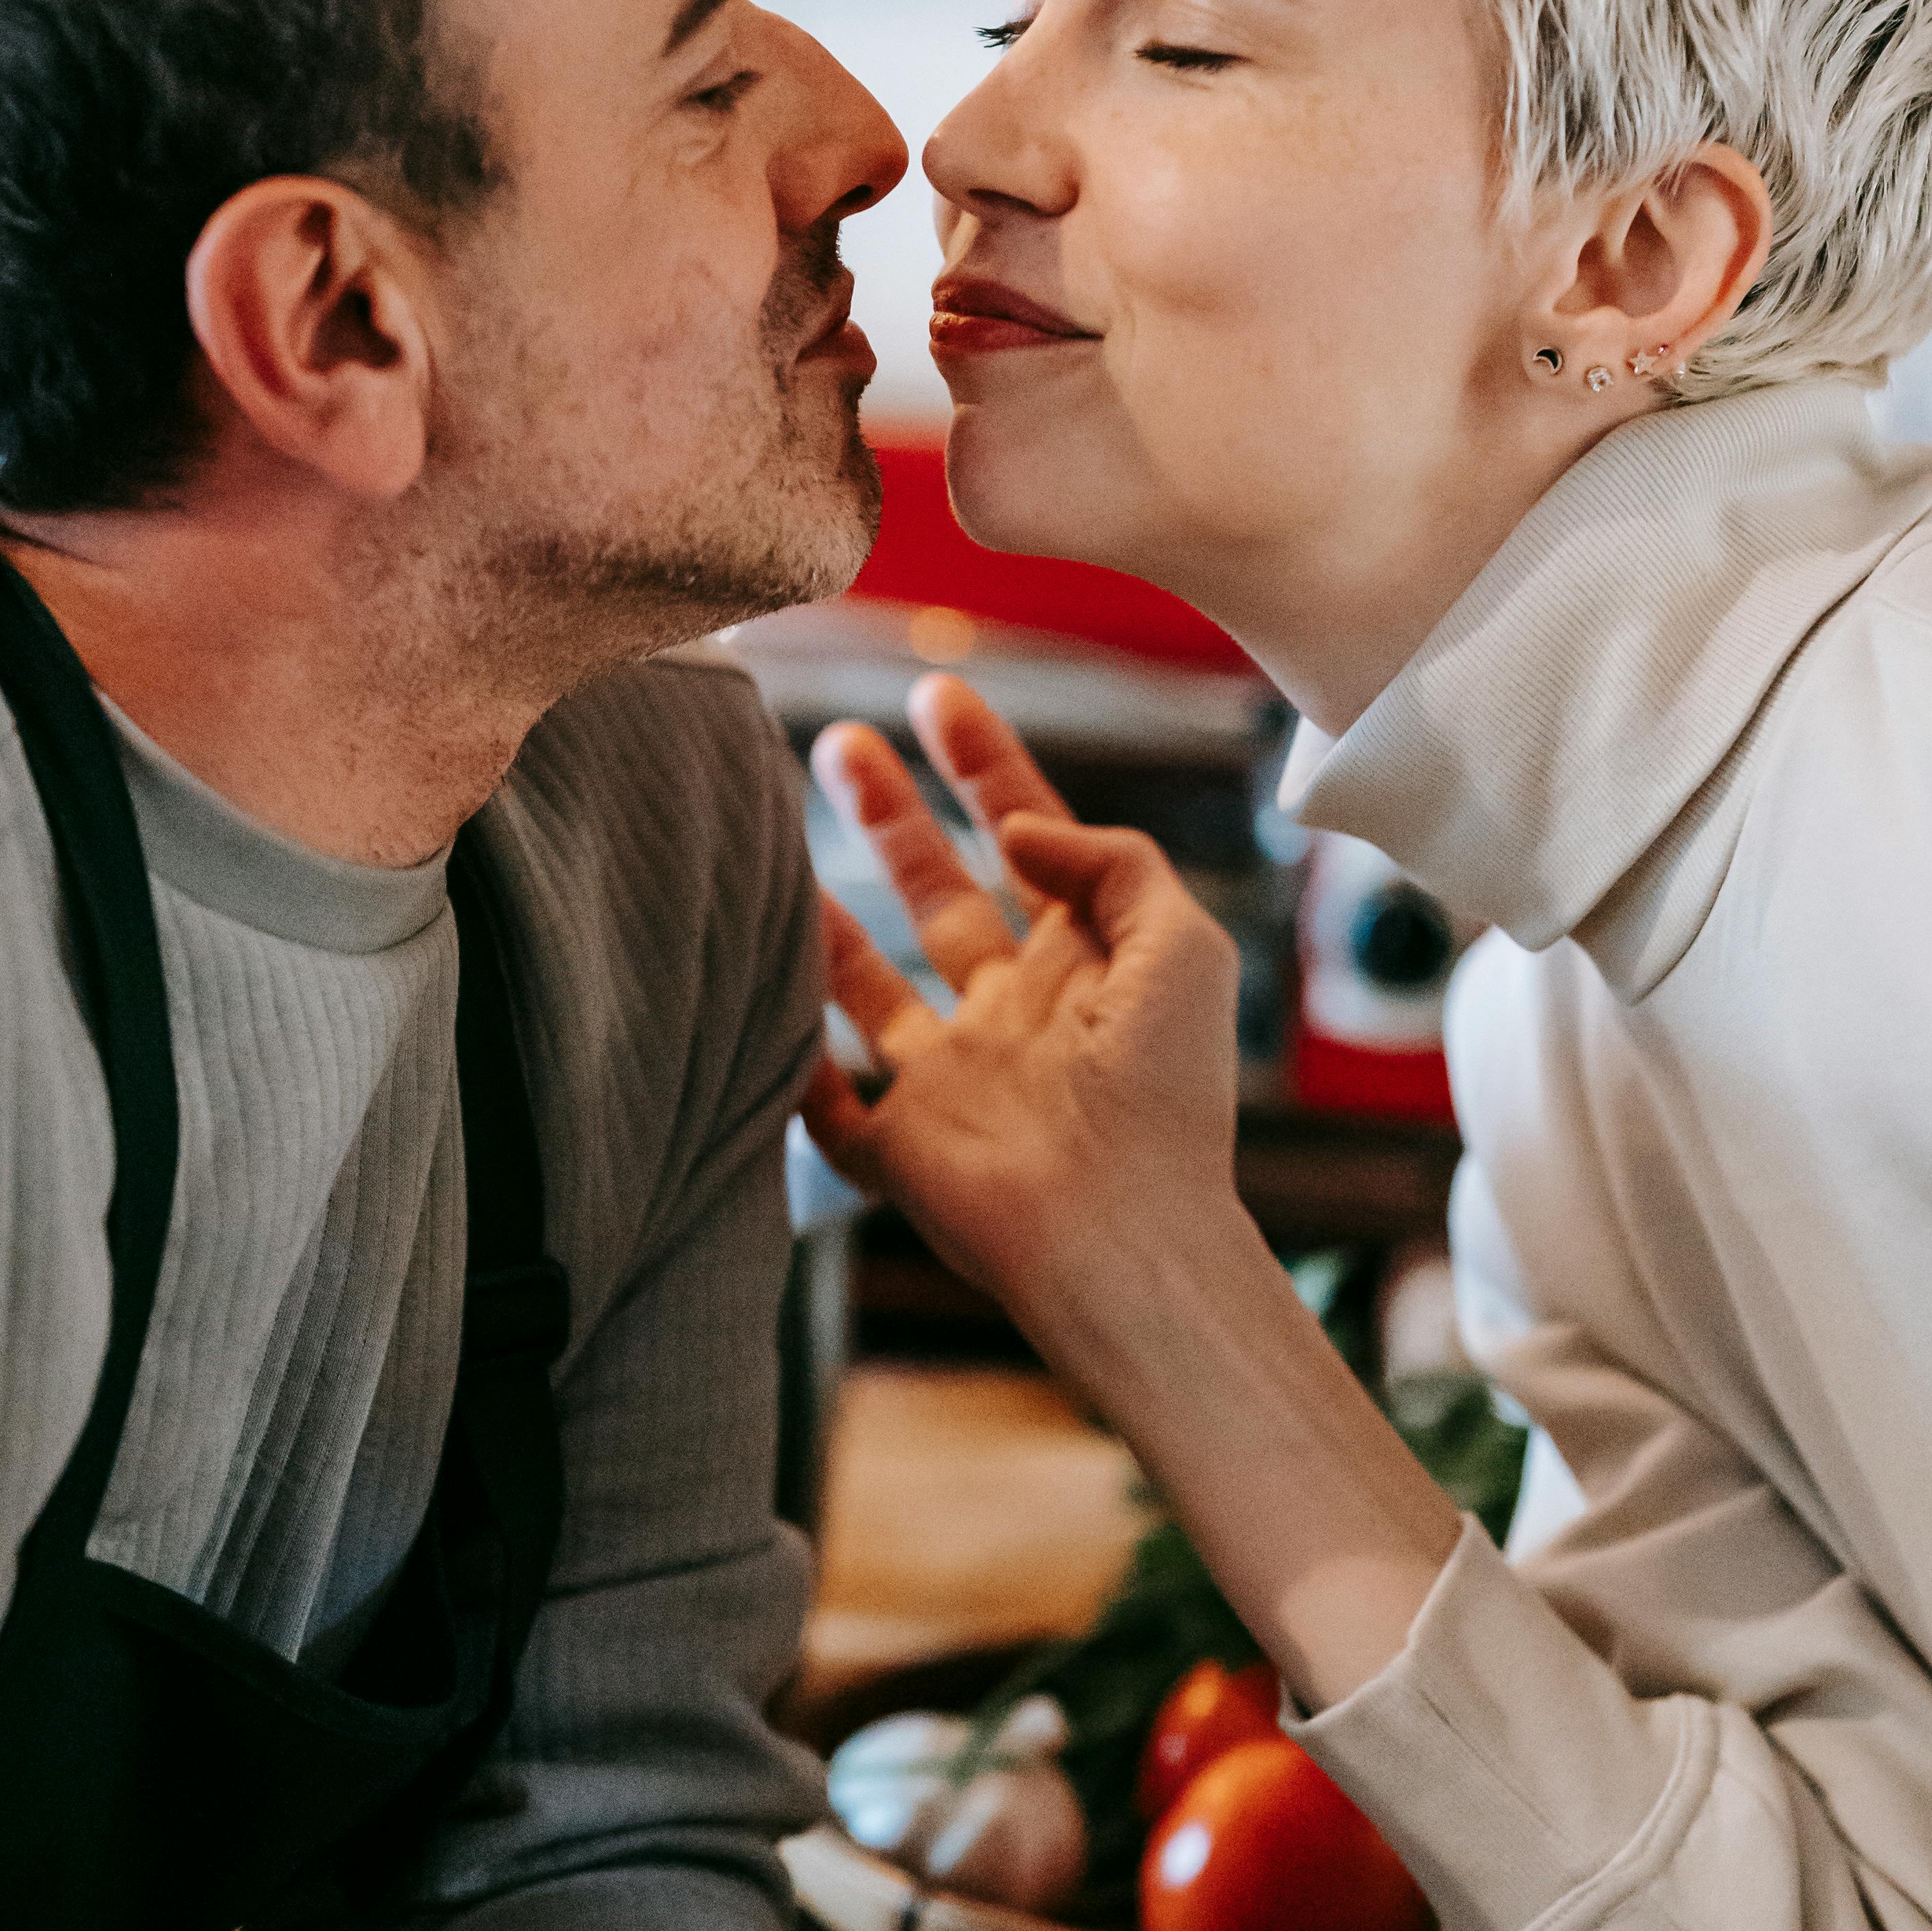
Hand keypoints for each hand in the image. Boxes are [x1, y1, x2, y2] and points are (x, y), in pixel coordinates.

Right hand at [805, 680, 1244, 1348]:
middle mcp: (1011, 1017)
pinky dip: (787, 1068)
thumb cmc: (1167, 1097)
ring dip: (820, 914)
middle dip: (892, 816)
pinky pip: (827, 1107)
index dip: (986, 765)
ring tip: (768, 837)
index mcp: (1082, 966)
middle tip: (841, 742)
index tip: (939, 695)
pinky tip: (748, 1005)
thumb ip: (1112, 863)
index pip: (1026, 840)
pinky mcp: (901, 1155)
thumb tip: (1023, 827)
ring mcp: (951, 1085)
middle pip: (938, 894)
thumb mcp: (1183, 945)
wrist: (1123, 1235)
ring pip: (867, 984)